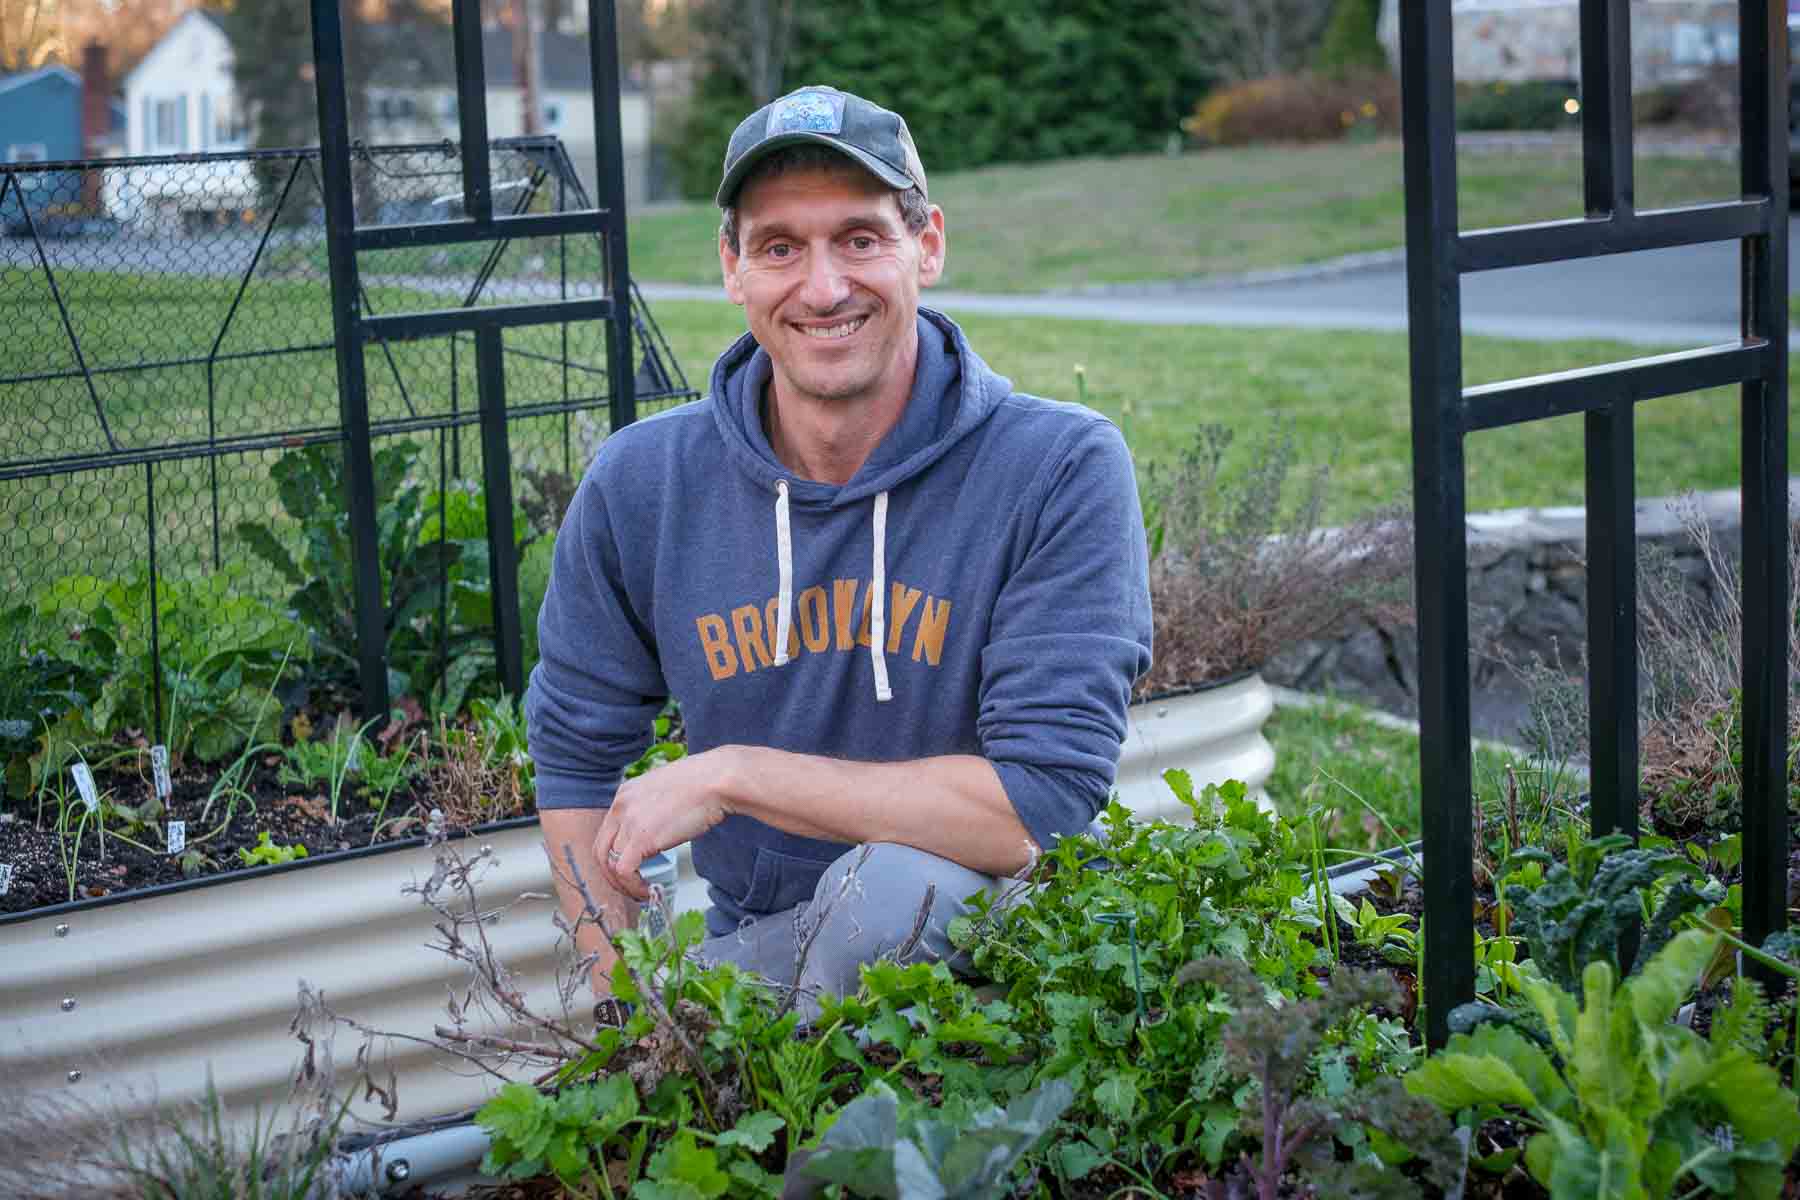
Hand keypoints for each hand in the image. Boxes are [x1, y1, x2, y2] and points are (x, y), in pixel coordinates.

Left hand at [594, 746, 737, 898]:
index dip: (615, 855)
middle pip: (600, 849)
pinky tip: (647, 890)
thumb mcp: (666, 792)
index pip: (608, 832)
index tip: (630, 869)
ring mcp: (628, 822)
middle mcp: (621, 806)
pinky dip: (632, 886)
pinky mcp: (641, 838)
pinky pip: (624, 870)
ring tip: (641, 892)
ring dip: (623, 884)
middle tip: (630, 887)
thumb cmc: (704, 784)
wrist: (716, 781)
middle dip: (612, 874)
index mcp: (625, 794)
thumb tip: (659, 830)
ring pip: (609, 863)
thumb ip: (654, 809)